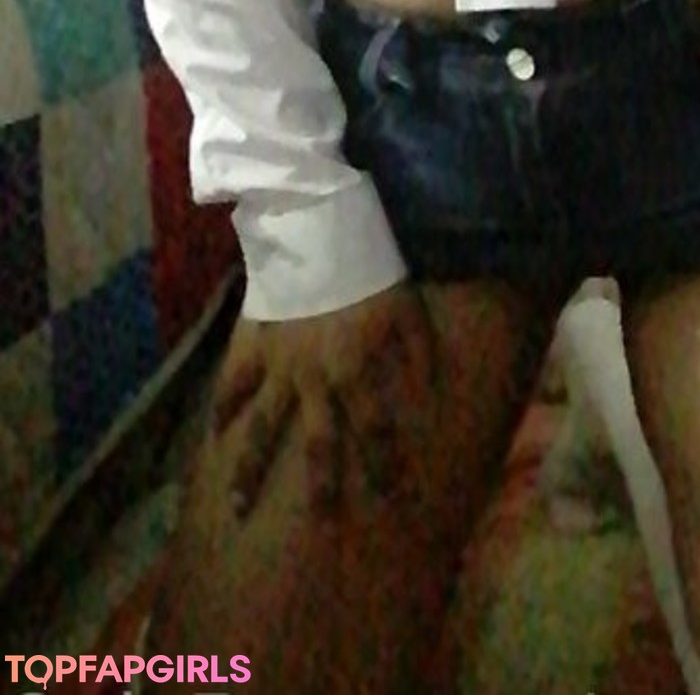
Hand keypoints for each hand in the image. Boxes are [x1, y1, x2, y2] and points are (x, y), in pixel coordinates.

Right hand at [212, 282, 437, 518]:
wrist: (315, 230)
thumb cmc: (368, 266)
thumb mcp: (407, 307)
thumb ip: (420, 353)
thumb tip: (431, 393)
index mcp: (354, 373)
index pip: (375, 431)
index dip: (385, 463)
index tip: (392, 495)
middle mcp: (313, 381)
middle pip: (317, 444)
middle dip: (320, 486)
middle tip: (319, 525)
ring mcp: (276, 366)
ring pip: (261, 428)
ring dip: (249, 470)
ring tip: (237, 508)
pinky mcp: (250, 344)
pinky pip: (230, 384)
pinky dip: (221, 410)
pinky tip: (213, 437)